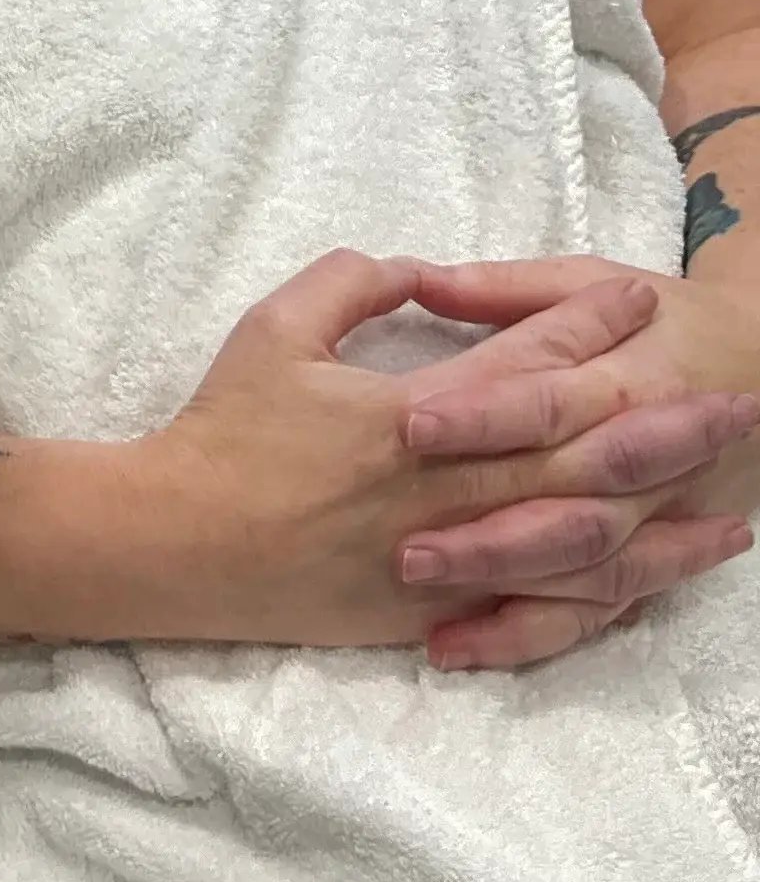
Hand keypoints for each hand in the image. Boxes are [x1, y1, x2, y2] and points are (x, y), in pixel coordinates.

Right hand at [128, 249, 758, 662]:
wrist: (177, 545)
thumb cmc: (223, 431)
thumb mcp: (274, 330)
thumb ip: (349, 285)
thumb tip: (412, 270)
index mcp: (416, 414)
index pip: (528, 364)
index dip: (590, 325)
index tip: (640, 296)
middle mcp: (450, 489)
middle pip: (584, 456)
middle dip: (669, 427)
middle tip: (742, 404)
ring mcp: (450, 558)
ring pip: (582, 543)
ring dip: (662, 525)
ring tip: (735, 513)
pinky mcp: (437, 611)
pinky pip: (538, 607)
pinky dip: (601, 597)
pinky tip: (648, 584)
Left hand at [386, 256, 759, 668]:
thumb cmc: (668, 321)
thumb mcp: (594, 281)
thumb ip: (507, 289)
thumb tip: (420, 278)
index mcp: (629, 381)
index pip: (551, 403)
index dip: (485, 416)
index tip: (409, 425)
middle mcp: (645, 463)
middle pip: (567, 508)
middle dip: (489, 535)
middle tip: (405, 550)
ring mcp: (651, 522)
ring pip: (580, 572)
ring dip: (503, 592)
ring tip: (421, 602)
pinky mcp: (647, 561)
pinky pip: (592, 613)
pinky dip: (527, 636)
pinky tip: (455, 648)